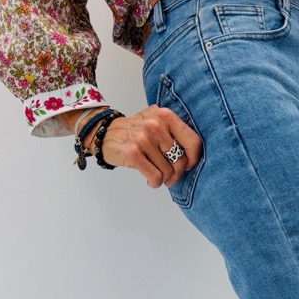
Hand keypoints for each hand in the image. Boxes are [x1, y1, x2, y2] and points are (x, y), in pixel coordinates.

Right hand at [81, 105, 202, 188]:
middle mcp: (155, 125)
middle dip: (176, 173)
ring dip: (163, 179)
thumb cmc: (136, 132)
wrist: (104, 133)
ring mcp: (143, 138)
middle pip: (180, 161)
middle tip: (169, 176)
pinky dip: (154, 182)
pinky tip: (150, 179)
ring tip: (156, 174)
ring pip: (168, 171)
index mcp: (165, 116)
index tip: (185, 164)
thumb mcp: (156, 122)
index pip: (193, 142)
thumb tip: (191, 159)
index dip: (193, 159)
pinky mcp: (133, 153)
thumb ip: (174, 134)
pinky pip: (155, 177)